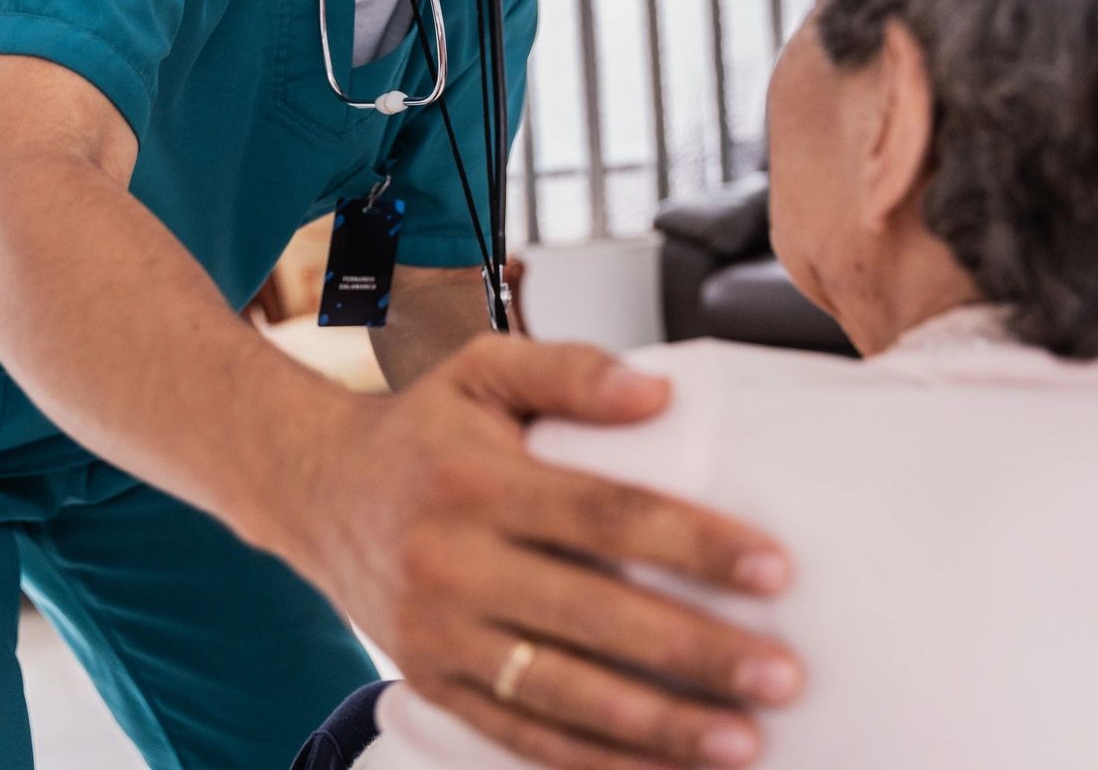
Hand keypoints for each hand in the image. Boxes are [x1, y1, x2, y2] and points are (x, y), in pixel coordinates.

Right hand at [290, 335, 800, 768]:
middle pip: (593, 616)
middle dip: (695, 652)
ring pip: (561, 694)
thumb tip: (657, 393)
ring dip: (658, 727)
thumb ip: (571, 369)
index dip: (693, 545)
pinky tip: (663, 769)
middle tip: (782, 674)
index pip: (603, 515)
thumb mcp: (482, 368)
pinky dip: (596, 764)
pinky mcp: (433, 687)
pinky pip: (523, 737)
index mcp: (475, 480)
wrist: (315, 492)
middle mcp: (451, 563)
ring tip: (743, 741)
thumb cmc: (421, 431)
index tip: (774, 570)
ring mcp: (438, 637)